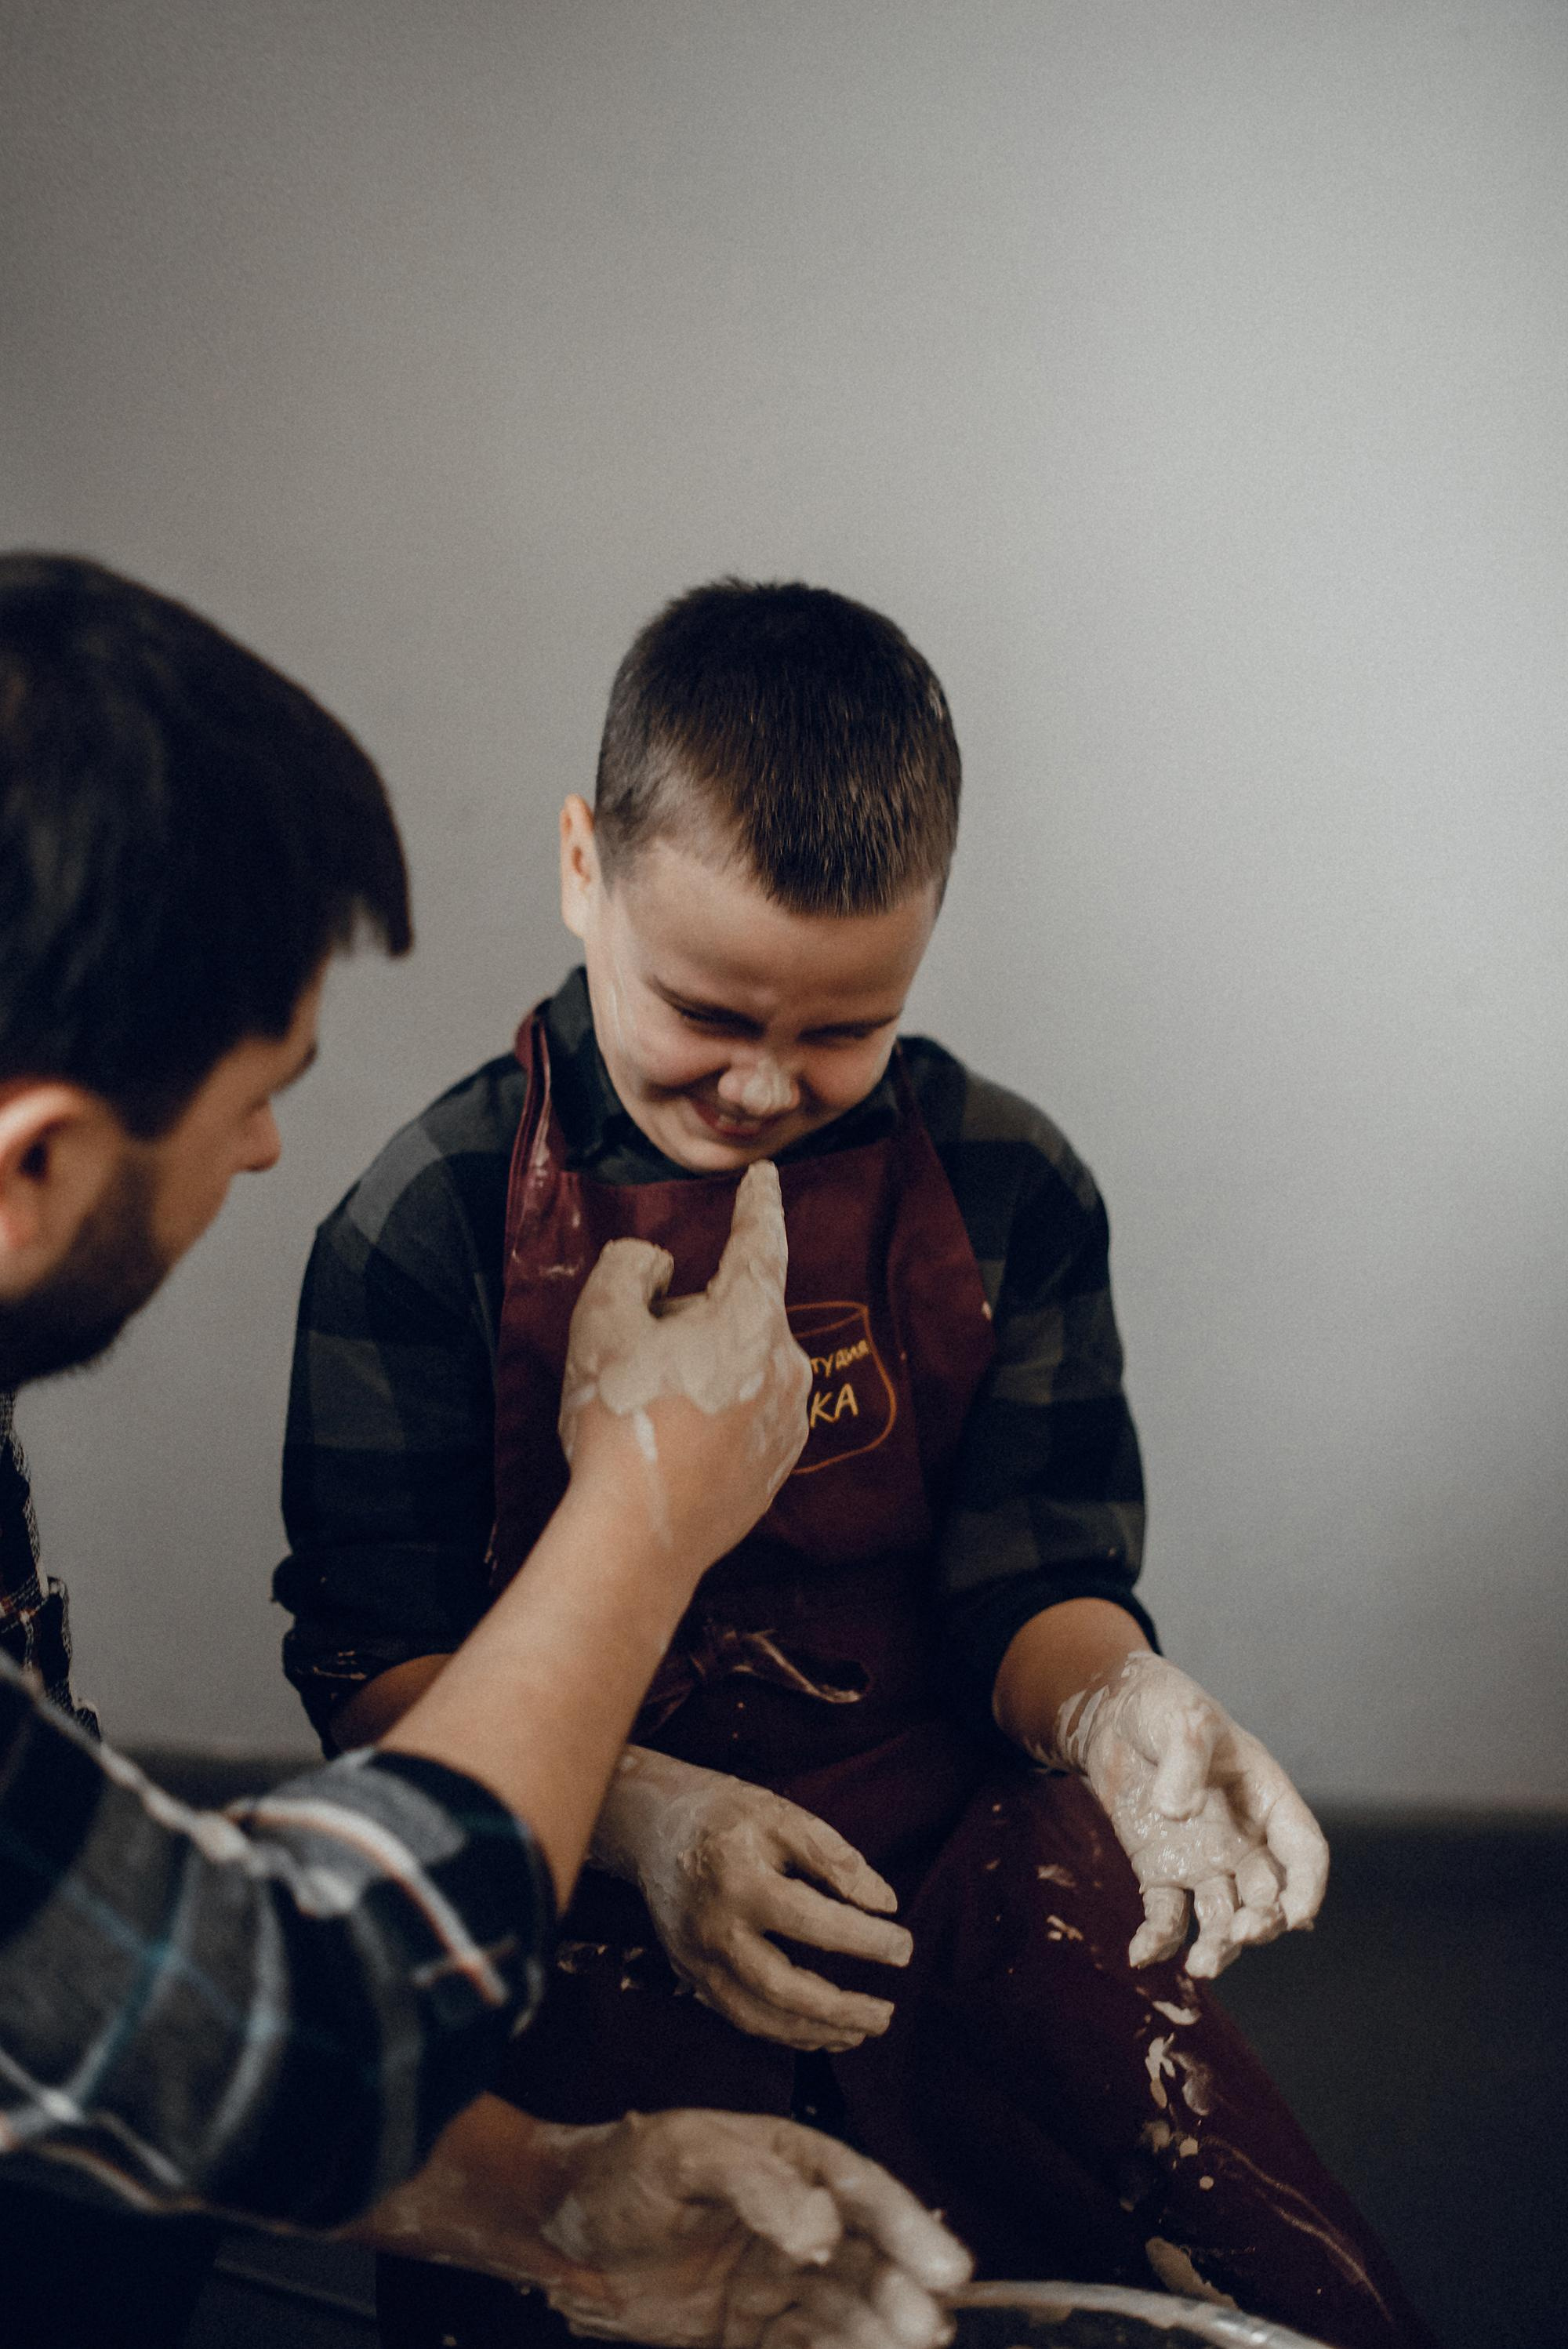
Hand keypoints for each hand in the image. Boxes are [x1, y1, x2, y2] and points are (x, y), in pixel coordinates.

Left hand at [352, 2096, 968, 2347]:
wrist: (557, 2232)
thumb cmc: (621, 2174)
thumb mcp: (683, 2158)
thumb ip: (755, 2185)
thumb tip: (823, 2229)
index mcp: (793, 2161)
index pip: (864, 2193)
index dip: (909, 2229)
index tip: (945, 2268)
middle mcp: (799, 2219)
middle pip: (868, 2259)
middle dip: (904, 2292)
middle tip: (930, 2327)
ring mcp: (779, 2279)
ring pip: (847, 2310)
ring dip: (880, 2332)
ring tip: (911, 2348)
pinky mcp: (754, 2330)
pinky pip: (809, 2348)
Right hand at [560, 1162, 811, 1567]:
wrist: (638, 1537)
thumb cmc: (618, 1420)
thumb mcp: (601, 1320)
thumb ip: (630, 1267)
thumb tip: (658, 1269)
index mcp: (753, 1318)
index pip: (760, 1241)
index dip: (757, 1204)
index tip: (764, 1179)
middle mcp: (788, 1364)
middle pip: (738, 1310)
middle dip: (691, 1316)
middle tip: (637, 1353)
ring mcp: (790, 1419)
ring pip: (743, 1362)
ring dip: (702, 1365)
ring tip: (649, 1407)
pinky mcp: (779, 1464)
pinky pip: (747, 1411)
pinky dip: (714, 1411)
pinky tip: (671, 1440)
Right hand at [591, 1749, 911, 2051]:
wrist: (653, 1825)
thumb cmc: (728, 1815)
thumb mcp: (782, 1817)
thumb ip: (835, 1858)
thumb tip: (885, 1904)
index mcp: (739, 1881)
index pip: (811, 1922)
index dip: (863, 1941)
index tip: (904, 1948)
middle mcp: (712, 1929)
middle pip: (780, 1988)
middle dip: (839, 2010)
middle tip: (887, 2014)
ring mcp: (694, 1959)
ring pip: (757, 2017)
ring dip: (814, 2033)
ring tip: (861, 2032)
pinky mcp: (688, 1975)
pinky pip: (738, 2017)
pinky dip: (783, 2032)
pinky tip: (820, 2031)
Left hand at [1056, 1652, 1329, 1977]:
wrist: (1114, 1716)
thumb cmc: (1166, 1708)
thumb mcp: (1185, 1718)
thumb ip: (1186, 1759)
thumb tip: (1176, 1814)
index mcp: (1268, 1801)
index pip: (1304, 1853)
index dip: (1307, 1887)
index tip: (1298, 1915)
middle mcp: (1244, 1841)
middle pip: (1267, 1896)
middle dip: (1261, 1922)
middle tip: (1239, 1933)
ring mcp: (1204, 1861)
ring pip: (1222, 1917)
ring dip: (1217, 1946)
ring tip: (1199, 1968)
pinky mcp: (1161, 1872)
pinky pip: (1167, 1916)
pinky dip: (1158, 1939)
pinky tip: (1141, 1953)